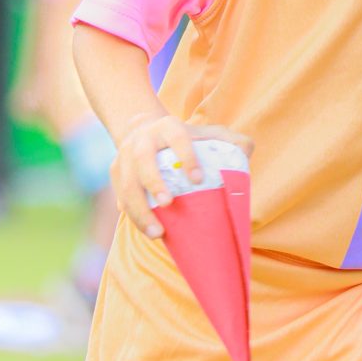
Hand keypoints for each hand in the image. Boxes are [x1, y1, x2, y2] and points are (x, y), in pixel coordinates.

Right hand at [112, 116, 252, 239]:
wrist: (142, 129)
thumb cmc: (183, 137)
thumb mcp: (205, 132)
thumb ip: (230, 140)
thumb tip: (246, 150)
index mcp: (168, 127)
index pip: (178, 139)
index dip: (187, 157)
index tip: (199, 179)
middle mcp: (143, 140)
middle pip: (143, 161)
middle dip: (154, 183)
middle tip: (169, 204)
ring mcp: (125, 156)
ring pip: (127, 184)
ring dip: (140, 210)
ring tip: (157, 233)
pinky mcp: (115, 172)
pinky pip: (121, 196)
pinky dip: (132, 215)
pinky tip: (147, 230)